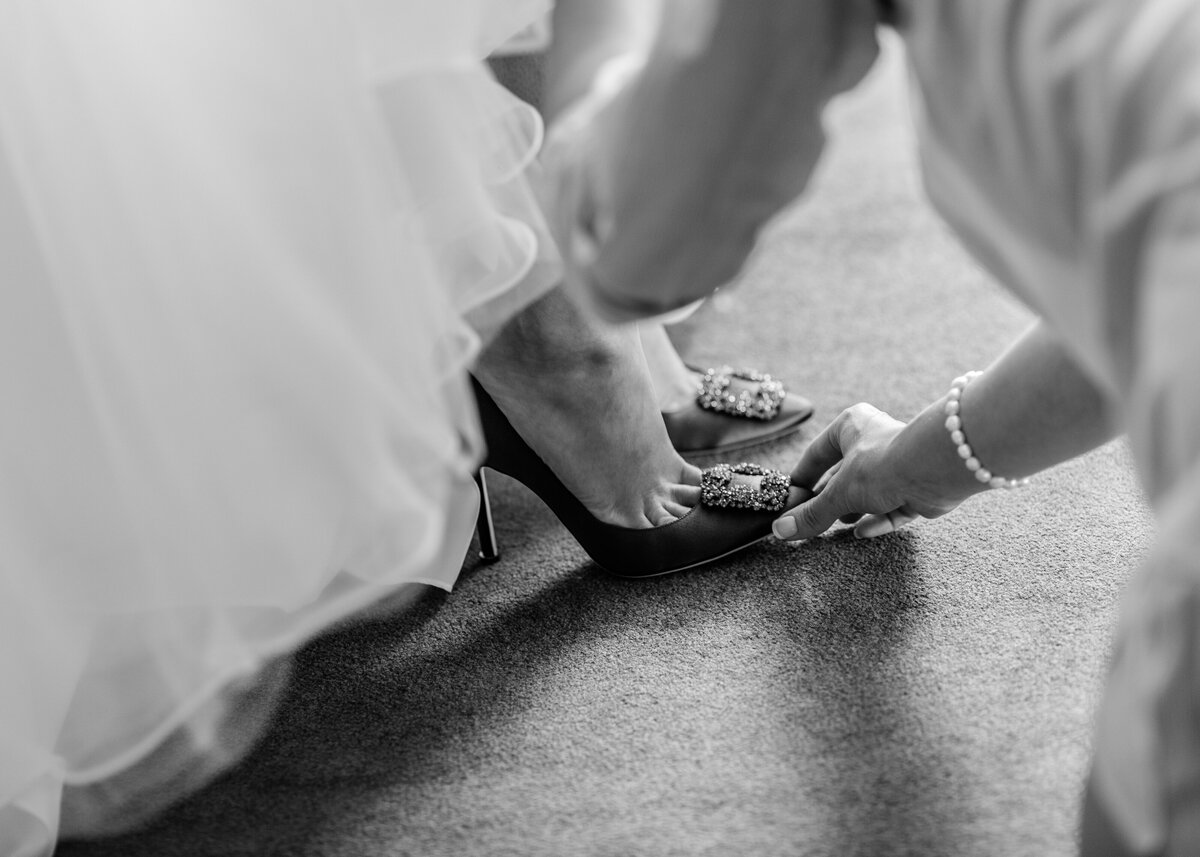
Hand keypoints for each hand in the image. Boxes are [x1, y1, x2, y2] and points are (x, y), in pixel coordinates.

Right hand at [772, 403, 971, 540]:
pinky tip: (862, 533)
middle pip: (843, 475)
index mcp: (851, 426)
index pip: (817, 453)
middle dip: (829, 498)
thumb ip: (812, 513)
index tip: (789, 498)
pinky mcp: (916, 488)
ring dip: (854, 509)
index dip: (803, 476)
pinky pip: (892, 508)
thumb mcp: (839, 492)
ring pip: (869, 492)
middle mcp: (874, 441)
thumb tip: (781, 530)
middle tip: (811, 518)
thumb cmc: (884, 464)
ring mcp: (897, 465)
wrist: (937, 469)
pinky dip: (877, 520)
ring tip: (837, 524)